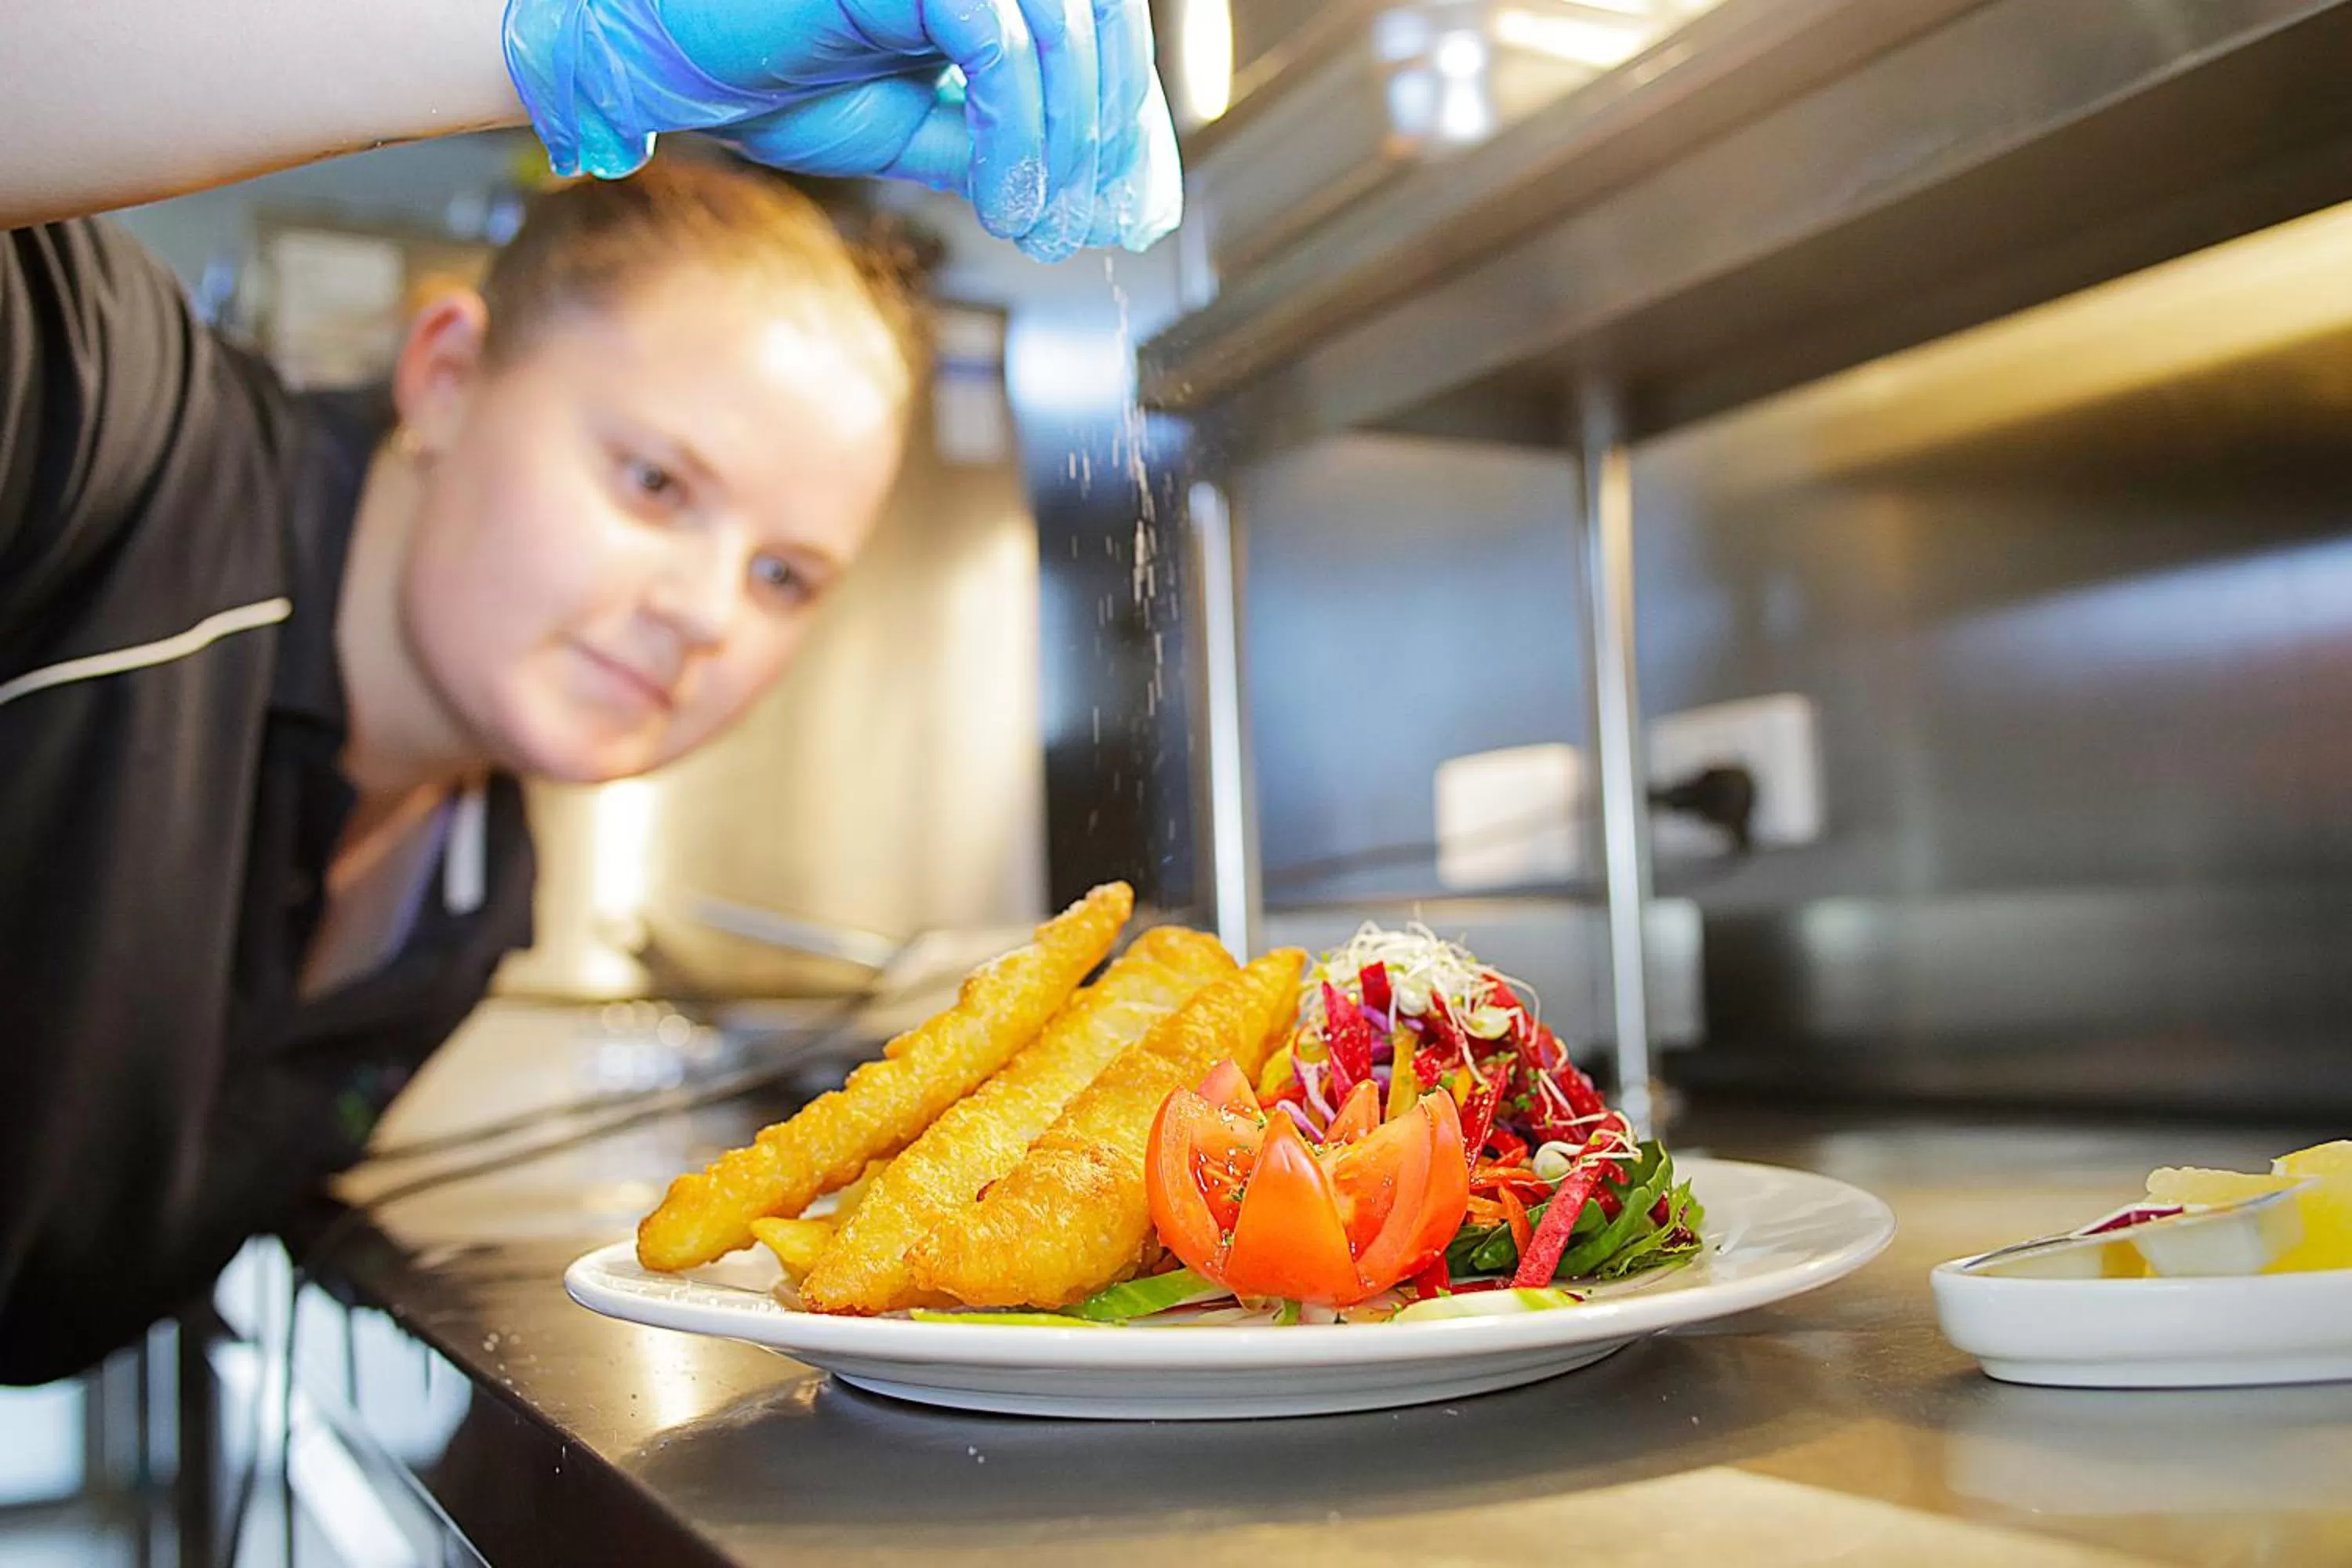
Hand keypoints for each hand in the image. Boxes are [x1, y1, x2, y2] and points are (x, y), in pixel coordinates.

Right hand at [502, 0, 1181, 260]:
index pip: (1099, 32)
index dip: (1131, 122)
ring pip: (1067, 31)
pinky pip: (1000, 43)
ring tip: (1037, 219)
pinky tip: (1004, 199)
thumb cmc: (768, 84)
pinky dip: (1019, 132)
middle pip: (1104, 22)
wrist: (658, 67)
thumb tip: (1080, 197)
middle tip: (1090, 223)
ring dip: (1070, 143)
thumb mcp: (910, 131)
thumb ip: (991, 146)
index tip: (1135, 211)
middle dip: (1114, 135)